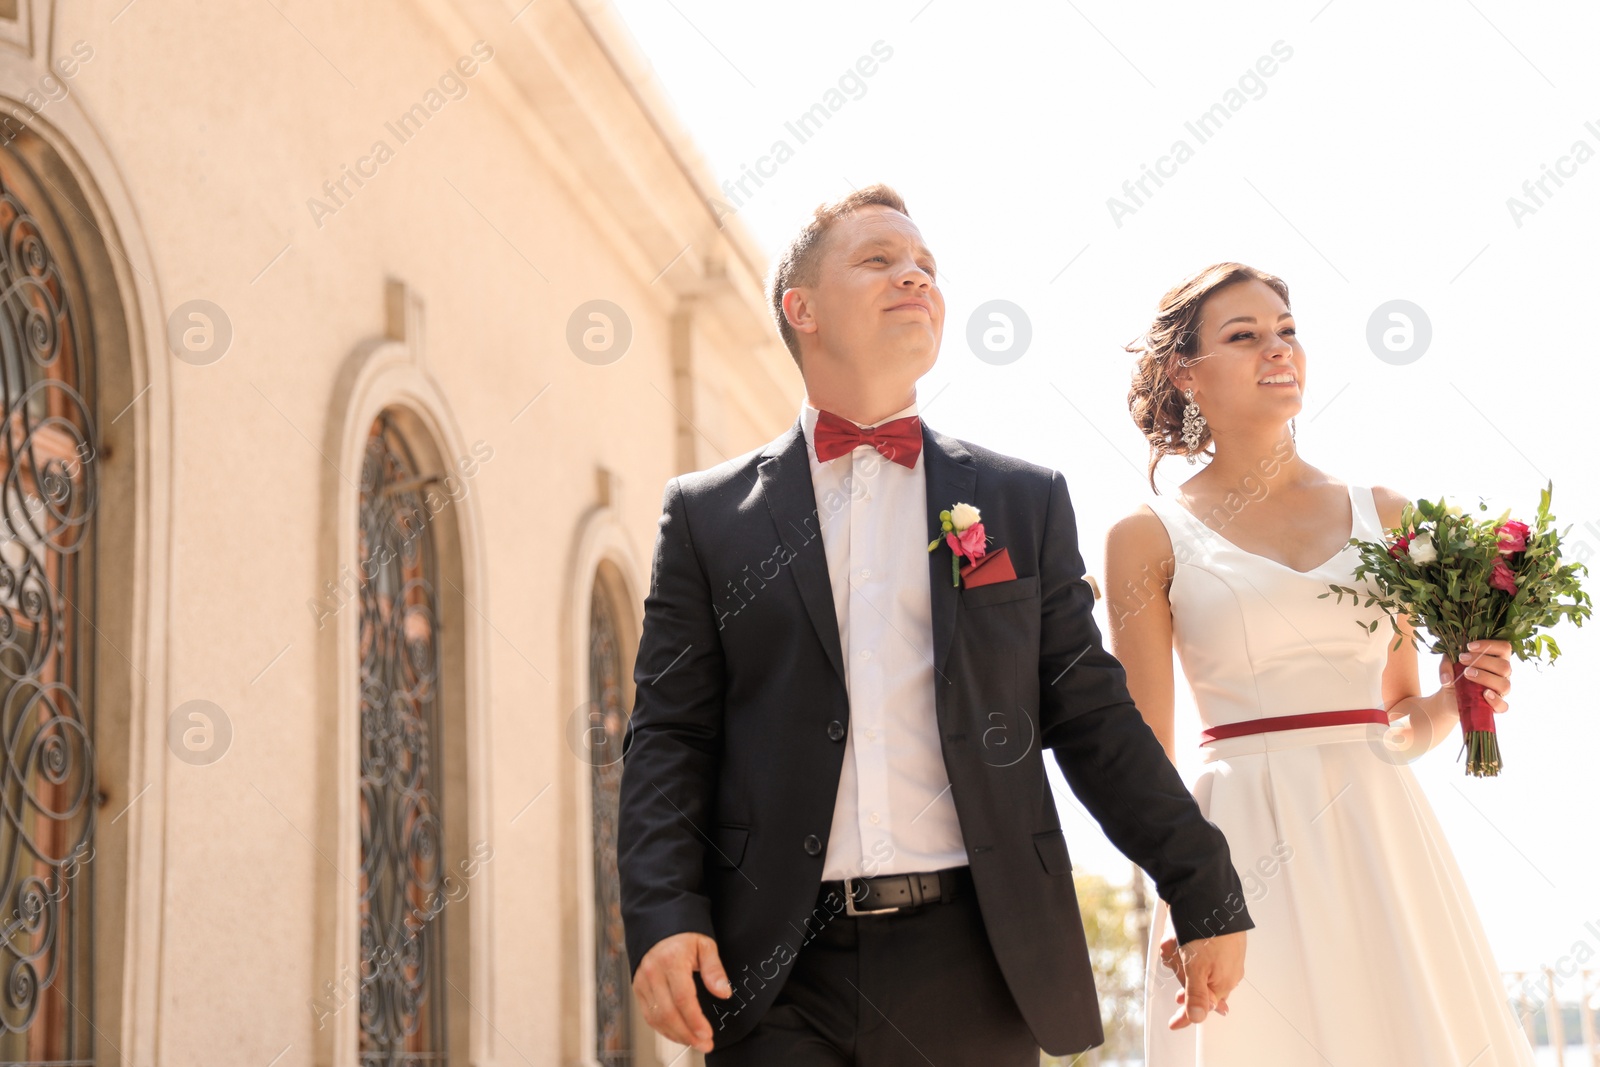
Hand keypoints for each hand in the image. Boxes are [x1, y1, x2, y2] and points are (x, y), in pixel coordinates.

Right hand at [633, 932, 732, 1052]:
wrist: (658, 920)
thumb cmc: (683, 932)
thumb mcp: (705, 944)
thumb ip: (714, 970)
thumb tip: (724, 992)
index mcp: (671, 960)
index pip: (682, 998)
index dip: (695, 1020)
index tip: (707, 1033)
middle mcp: (653, 972)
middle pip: (668, 1013)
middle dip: (687, 1034)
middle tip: (704, 1044)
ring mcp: (642, 981)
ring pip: (656, 1017)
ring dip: (675, 1035)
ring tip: (694, 1042)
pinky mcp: (638, 988)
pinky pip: (649, 1015)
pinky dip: (663, 1029)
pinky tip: (678, 1034)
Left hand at [1158, 930, 1244, 1029]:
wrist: (1211, 898)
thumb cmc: (1208, 931)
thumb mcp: (1196, 968)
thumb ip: (1196, 995)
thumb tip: (1197, 1018)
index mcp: (1224, 983)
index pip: (1203, 1007)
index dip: (1186, 1016)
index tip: (1175, 1024)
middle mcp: (1228, 972)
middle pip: (1197, 985)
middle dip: (1182, 974)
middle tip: (1175, 965)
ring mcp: (1225, 956)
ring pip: (1196, 966)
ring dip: (1181, 956)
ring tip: (1175, 942)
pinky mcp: (1220, 941)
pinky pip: (1198, 951)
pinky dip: (1186, 946)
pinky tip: (1180, 937)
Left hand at [1442, 638, 1513, 712]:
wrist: (1449, 697)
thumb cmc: (1455, 676)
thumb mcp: (1448, 666)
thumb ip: (1446, 665)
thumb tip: (1447, 677)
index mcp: (1496, 660)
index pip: (1504, 648)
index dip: (1490, 645)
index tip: (1469, 646)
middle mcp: (1502, 675)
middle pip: (1504, 666)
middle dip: (1483, 661)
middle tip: (1462, 659)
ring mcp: (1500, 691)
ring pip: (1504, 684)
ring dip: (1485, 677)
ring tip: (1466, 674)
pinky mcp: (1495, 706)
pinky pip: (1503, 706)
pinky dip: (1495, 700)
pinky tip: (1484, 694)